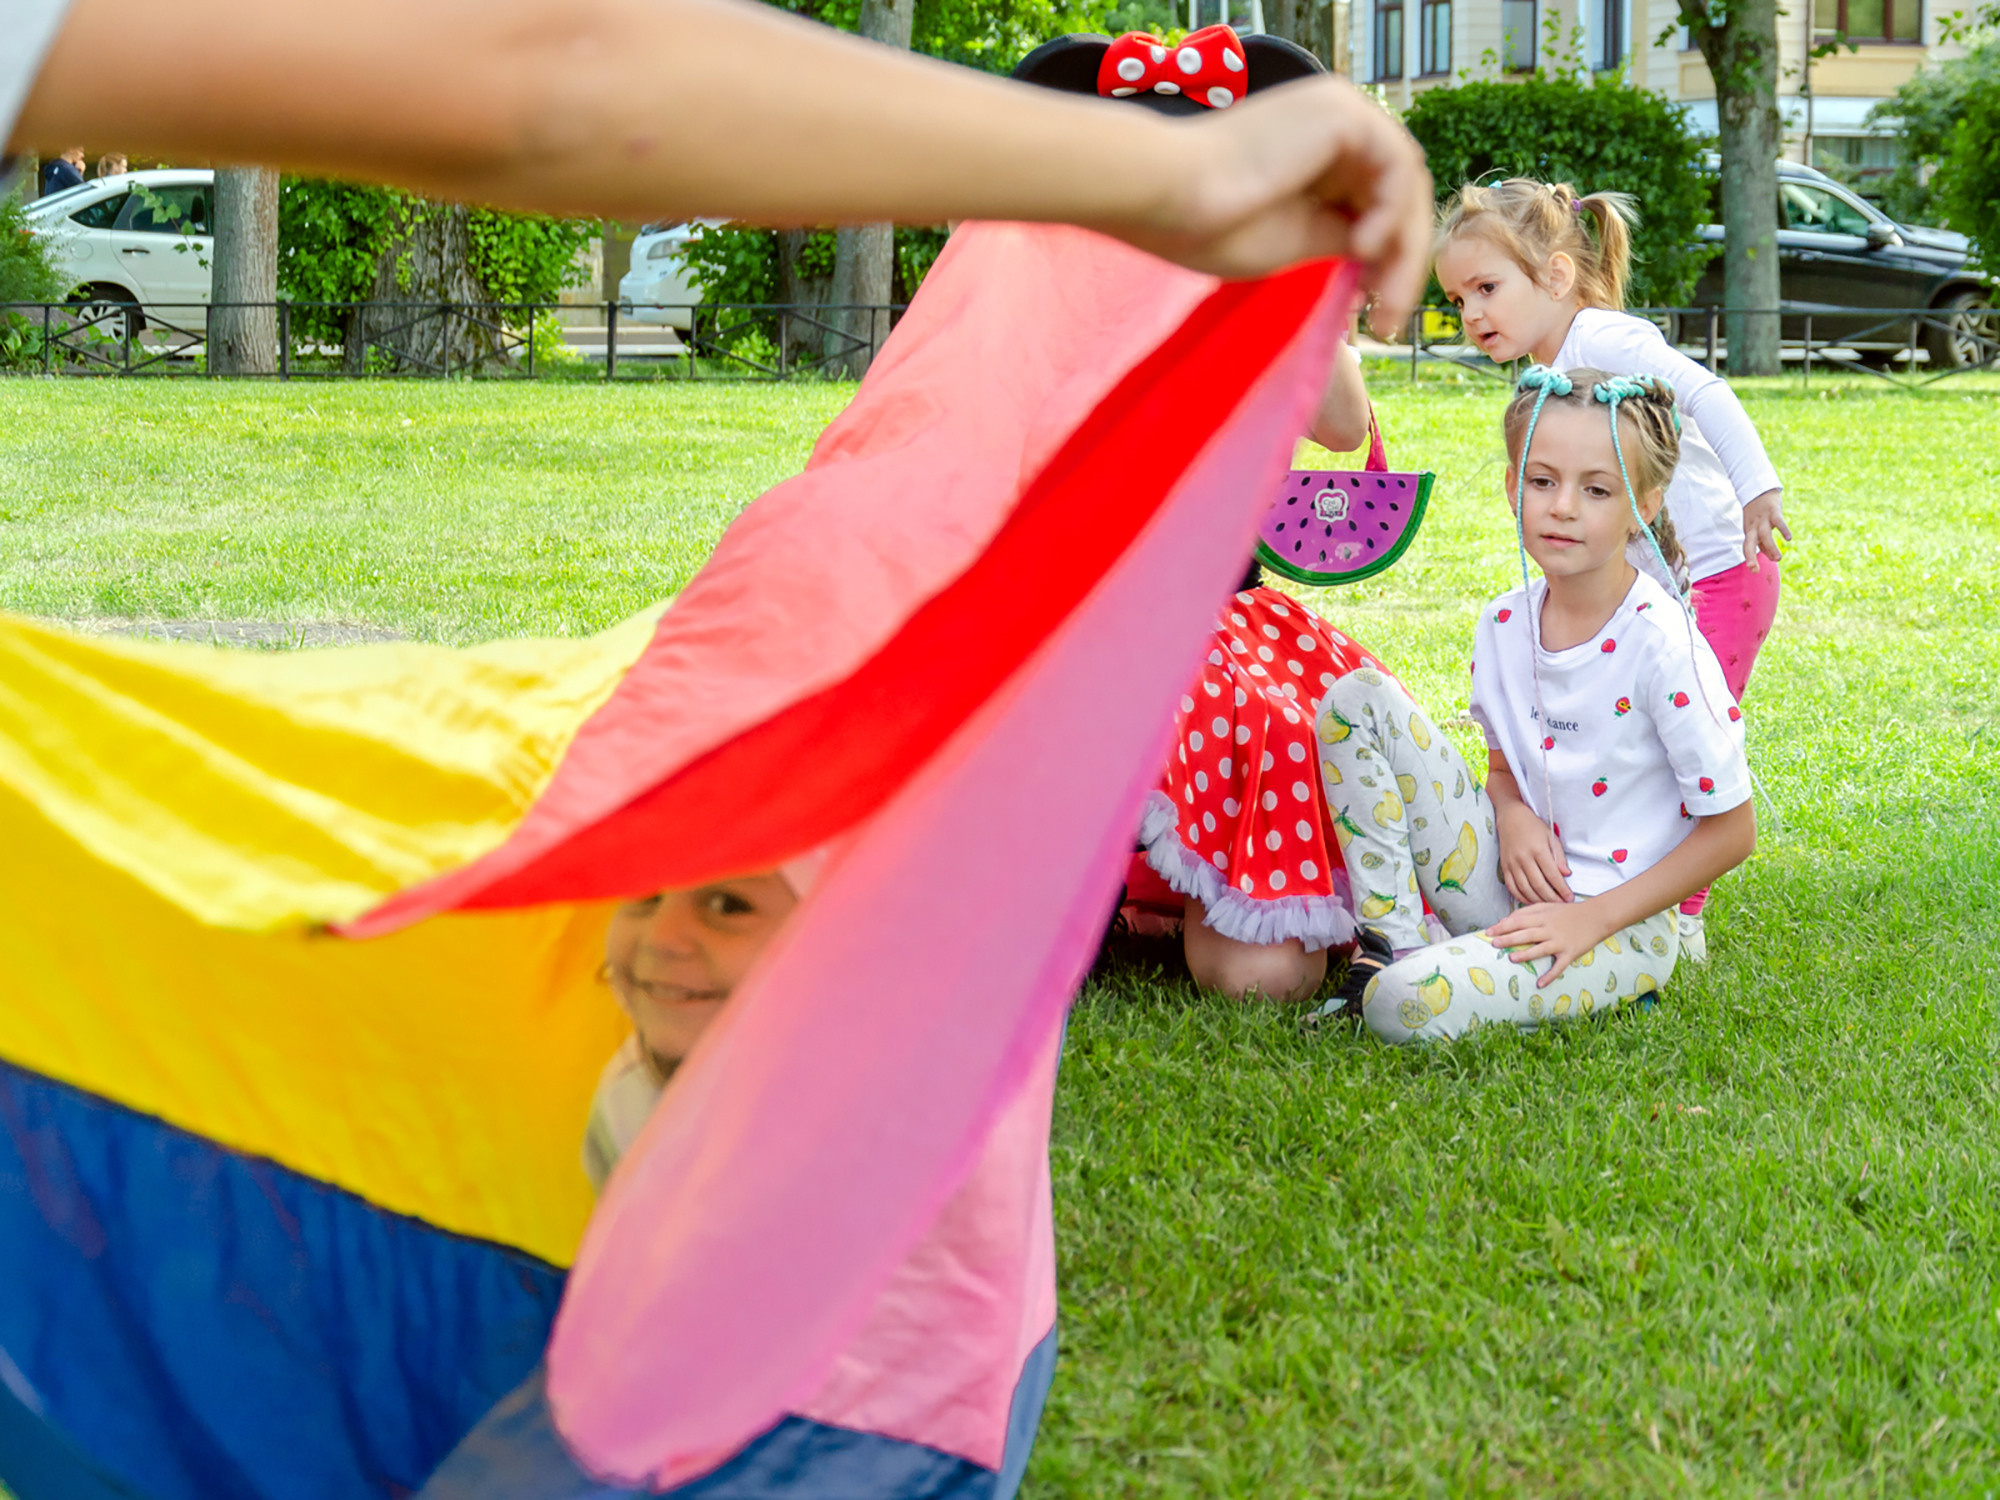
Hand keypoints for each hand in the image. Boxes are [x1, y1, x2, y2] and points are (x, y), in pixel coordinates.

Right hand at [1124, 77, 1432, 335]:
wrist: (1168, 195)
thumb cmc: (1210, 225)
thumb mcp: (1296, 240)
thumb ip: (1340, 238)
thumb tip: (1381, 255)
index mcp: (1319, 151)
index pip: (1377, 202)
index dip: (1388, 261)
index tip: (1376, 316)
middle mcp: (1336, 123)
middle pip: (1399, 194)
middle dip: (1402, 261)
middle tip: (1390, 321)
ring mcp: (1342, 112)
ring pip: (1406, 184)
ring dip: (1403, 248)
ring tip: (1380, 296)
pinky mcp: (1343, 113)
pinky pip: (1397, 167)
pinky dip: (1391, 214)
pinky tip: (1361, 248)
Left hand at [1484, 901, 1607, 986]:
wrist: (1596, 916)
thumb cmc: (1568, 912)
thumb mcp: (1547, 907)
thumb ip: (1527, 912)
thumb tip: (1505, 921)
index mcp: (1542, 917)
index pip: (1518, 921)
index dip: (1502, 926)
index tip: (1488, 931)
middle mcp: (1550, 929)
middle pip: (1526, 934)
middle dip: (1509, 939)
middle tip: (1494, 944)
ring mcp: (1560, 941)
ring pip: (1540, 949)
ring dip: (1526, 954)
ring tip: (1511, 959)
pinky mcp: (1570, 953)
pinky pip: (1559, 966)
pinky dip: (1550, 976)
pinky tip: (1539, 984)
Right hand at [1495, 801, 1571, 904]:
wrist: (1510, 818)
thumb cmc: (1533, 826)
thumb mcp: (1550, 837)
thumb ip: (1559, 856)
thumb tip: (1566, 874)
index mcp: (1538, 850)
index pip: (1552, 875)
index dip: (1562, 889)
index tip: (1570, 898)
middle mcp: (1524, 858)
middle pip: (1539, 885)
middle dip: (1552, 898)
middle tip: (1561, 905)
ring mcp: (1512, 864)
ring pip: (1525, 889)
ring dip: (1538, 900)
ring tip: (1548, 905)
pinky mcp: (1504, 867)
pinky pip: (1512, 887)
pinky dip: (1521, 897)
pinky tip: (1531, 901)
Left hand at [1741, 490, 1789, 567]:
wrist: (1760, 489)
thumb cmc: (1758, 512)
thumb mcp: (1757, 527)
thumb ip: (1762, 541)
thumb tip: (1770, 557)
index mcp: (1748, 531)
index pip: (1747, 547)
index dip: (1750, 558)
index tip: (1754, 570)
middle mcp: (1753, 526)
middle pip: (1749, 543)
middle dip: (1750, 556)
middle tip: (1754, 569)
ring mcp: (1762, 518)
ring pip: (1764, 535)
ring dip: (1770, 548)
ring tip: (1778, 559)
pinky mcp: (1773, 511)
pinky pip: (1778, 521)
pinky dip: (1783, 530)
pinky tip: (1788, 539)